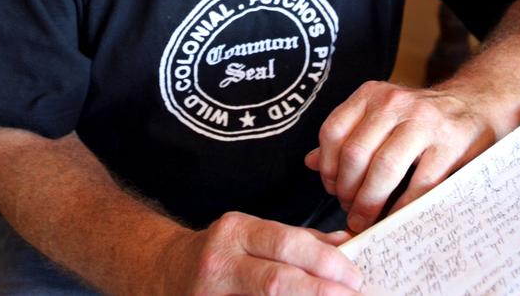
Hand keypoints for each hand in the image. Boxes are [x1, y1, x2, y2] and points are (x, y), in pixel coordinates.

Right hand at [159, 211, 361, 294]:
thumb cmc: (221, 253)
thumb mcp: (252, 235)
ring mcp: (211, 295)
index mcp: (236, 230)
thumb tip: (347, 244)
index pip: (287, 242)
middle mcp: (220, 260)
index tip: (355, 275)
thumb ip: (299, 240)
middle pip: (277, 280)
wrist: (165, 272)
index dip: (325, 260)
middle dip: (321, 291)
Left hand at [305, 80, 495, 233]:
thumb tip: (311, 163)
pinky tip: (395, 218)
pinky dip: (402, 207)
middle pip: (355, 153)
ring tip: (366, 219)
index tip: (333, 189)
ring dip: (370, 202)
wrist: (474, 104)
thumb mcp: (379, 115)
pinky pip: (419, 184)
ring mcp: (424, 121)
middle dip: (347, 191)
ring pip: (384, 168)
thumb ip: (347, 136)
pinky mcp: (450, 144)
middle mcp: (394, 103)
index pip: (333, 131)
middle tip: (350, 210)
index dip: (328, 167)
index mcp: (371, 94)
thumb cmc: (419, 118)